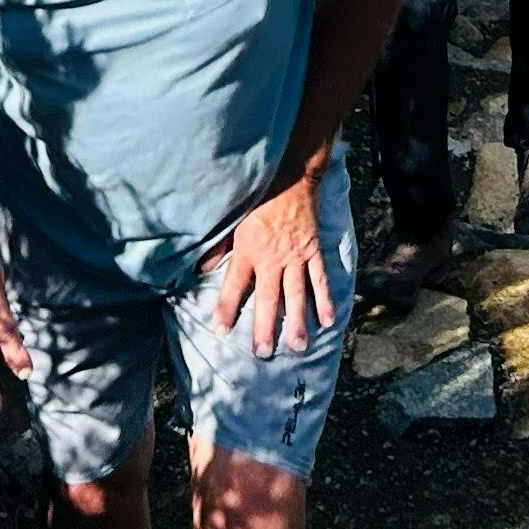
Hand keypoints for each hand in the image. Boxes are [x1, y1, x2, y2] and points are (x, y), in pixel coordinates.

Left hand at [208, 171, 334, 358]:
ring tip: (298, 346)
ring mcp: (295, 256)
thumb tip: (200, 269)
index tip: (220, 330)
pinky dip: (324, 300)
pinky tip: (327, 321)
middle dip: (264, 327)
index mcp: (248, 250)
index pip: (234, 285)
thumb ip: (218, 246)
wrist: (290, 175)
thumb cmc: (258, 197)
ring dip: (297, 322)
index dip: (226, 308)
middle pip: (267, 298)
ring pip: (295, 294)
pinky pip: (319, 279)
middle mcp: (271, 258)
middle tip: (263, 353)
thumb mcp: (233, 220)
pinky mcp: (312, 250)